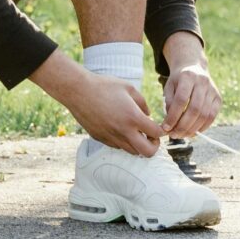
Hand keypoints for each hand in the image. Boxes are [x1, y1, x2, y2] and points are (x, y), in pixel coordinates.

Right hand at [31, 52, 166, 155]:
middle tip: (151, 136)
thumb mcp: (129, 88)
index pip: (156, 133)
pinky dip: (124, 142)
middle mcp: (123, 131)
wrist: (78, 91)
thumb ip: (142, 103)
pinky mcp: (101, 139)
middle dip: (154, 146)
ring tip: (136, 131)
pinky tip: (121, 129)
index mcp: (133, 117)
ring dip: (138, 144)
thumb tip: (148, 115)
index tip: (158, 126)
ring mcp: (111, 137)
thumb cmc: (104, 86)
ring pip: (132, 152)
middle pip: (147, 153)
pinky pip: (118, 146)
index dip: (161, 131)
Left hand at [161, 65, 220, 139]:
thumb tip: (170, 123)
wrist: (194, 68)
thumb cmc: (178, 80)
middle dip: (183, 126)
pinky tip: (192, 132)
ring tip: (181, 135)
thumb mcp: (169, 86)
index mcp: (187, 76)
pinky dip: (202, 127)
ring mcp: (212, 90)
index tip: (165, 127)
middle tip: (173, 135)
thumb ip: (169, 103)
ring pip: (204, 115)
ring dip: (192, 129)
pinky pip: (212, 117)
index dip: (173, 116)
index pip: (181, 100)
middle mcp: (202, 82)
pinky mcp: (218, 98)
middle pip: (194, 109)